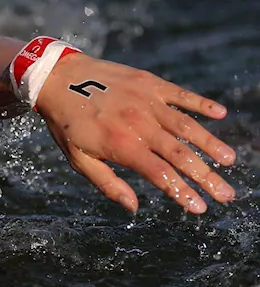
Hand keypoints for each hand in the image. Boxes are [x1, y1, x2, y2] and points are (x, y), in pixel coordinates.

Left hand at [35, 54, 236, 213]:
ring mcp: (147, 101)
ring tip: (230, 161)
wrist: (56, 78)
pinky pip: (181, 94)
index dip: (182, 192)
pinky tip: (220, 114)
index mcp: (122, 145)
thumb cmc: (66, 124)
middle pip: (180, 155)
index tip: (201, 208)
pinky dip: (201, 104)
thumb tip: (133, 207)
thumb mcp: (77, 158)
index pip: (160, 174)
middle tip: (227, 195)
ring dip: (211, 144)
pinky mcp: (150, 82)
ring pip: (187, 126)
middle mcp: (139, 123)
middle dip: (206, 177)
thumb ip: (107, 183)